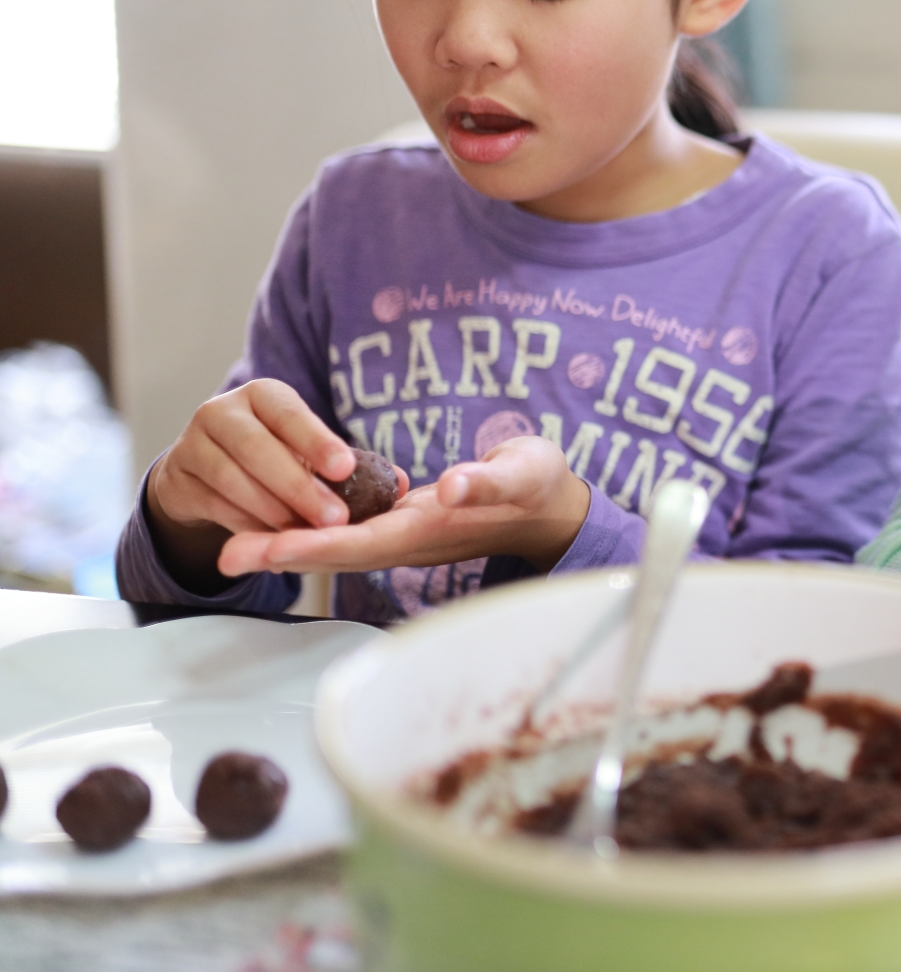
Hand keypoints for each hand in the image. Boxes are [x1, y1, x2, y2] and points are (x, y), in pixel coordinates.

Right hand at [147, 379, 378, 592]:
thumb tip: (400, 483)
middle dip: (299, 486)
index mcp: (263, 395)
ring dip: (273, 510)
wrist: (205, 470)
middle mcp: (222, 412)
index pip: (289, 412)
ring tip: (306, 533)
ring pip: (233, 479)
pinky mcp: (179, 481)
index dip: (317, 440)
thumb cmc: (273, 454)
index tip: (346, 469)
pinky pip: (216, 505)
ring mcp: (194, 445)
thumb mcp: (304, 448)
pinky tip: (274, 538)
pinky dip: (248, 524)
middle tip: (334, 518)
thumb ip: (346, 463)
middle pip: (257, 448)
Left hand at [215, 436, 591, 578]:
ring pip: (333, 545)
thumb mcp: (520, 472)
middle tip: (225, 555)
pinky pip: (343, 532)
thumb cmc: (535, 484)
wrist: (547, 506)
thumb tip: (453, 489)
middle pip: (333, 552)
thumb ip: (486, 481)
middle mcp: (407, 540)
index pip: (361, 542)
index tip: (266, 547)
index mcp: (430, 528)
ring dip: (283, 547)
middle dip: (279, 554)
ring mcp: (401, 535)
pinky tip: (275, 522)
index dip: (313, 545)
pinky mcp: (399, 522)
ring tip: (231, 545)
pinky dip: (306, 530)